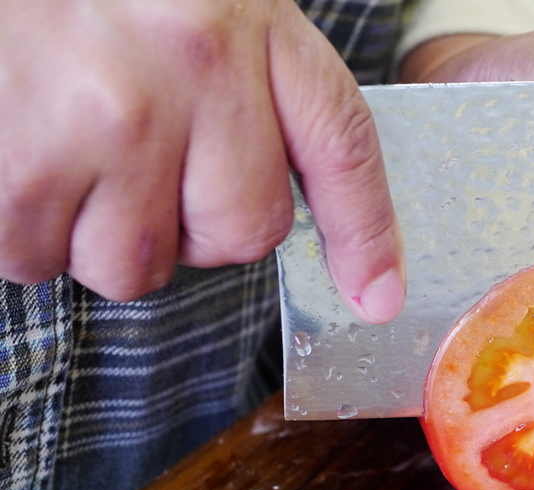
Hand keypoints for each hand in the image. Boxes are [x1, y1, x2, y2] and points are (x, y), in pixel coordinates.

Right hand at [0, 0, 404, 322]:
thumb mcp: (200, 1)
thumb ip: (249, 81)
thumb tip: (263, 204)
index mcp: (250, 22)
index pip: (342, 146)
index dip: (366, 235)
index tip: (376, 294)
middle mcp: (196, 70)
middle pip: (240, 233)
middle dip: (193, 227)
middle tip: (142, 164)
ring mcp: (112, 121)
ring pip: (135, 265)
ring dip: (101, 235)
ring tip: (68, 151)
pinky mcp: (27, 161)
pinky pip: (39, 258)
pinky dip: (27, 233)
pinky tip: (22, 158)